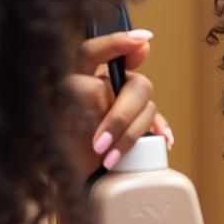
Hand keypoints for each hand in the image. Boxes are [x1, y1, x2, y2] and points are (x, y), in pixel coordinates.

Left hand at [63, 28, 172, 179]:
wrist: (72, 182)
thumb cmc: (62, 150)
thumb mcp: (61, 116)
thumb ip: (80, 91)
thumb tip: (105, 84)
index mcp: (82, 78)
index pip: (96, 51)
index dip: (117, 42)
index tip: (144, 41)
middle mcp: (108, 88)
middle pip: (135, 84)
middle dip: (121, 115)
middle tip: (101, 142)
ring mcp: (126, 108)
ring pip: (149, 107)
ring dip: (130, 135)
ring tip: (110, 158)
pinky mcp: (140, 129)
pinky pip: (159, 124)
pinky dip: (161, 133)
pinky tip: (162, 141)